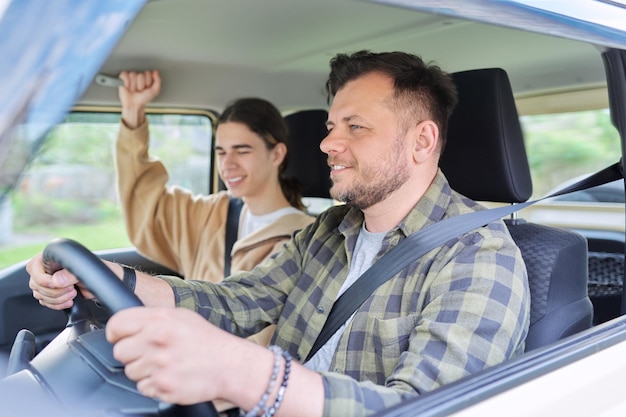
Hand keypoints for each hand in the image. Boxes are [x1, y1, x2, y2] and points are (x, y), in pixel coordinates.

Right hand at [26, 252, 94, 309]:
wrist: (99, 281)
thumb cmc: (92, 269)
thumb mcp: (83, 269)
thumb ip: (69, 273)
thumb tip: (56, 280)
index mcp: (49, 257)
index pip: (33, 268)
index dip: (43, 279)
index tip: (57, 284)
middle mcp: (44, 269)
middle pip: (36, 284)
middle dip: (54, 291)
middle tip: (71, 289)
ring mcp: (46, 282)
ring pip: (40, 295)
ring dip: (57, 298)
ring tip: (73, 294)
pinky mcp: (50, 293)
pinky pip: (45, 302)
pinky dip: (57, 305)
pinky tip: (69, 301)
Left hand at [107, 307, 246, 404]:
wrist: (229, 365)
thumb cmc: (206, 340)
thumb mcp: (181, 316)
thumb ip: (152, 318)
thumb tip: (127, 324)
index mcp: (160, 320)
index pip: (117, 324)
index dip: (116, 332)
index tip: (120, 337)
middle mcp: (157, 341)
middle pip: (119, 351)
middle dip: (132, 354)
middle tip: (151, 352)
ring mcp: (159, 365)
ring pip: (130, 372)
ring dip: (144, 370)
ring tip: (166, 364)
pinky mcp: (162, 386)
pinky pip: (143, 388)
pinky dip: (154, 384)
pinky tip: (170, 375)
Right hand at [118, 69, 160, 127]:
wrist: (134, 105)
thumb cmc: (144, 99)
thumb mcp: (155, 91)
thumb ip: (158, 80)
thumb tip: (155, 71)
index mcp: (146, 78)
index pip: (148, 73)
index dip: (148, 82)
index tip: (147, 88)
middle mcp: (139, 76)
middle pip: (140, 75)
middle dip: (141, 85)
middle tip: (140, 90)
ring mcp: (130, 77)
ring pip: (133, 75)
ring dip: (134, 85)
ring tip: (134, 90)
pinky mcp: (123, 78)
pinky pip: (125, 74)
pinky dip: (127, 82)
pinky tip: (128, 87)